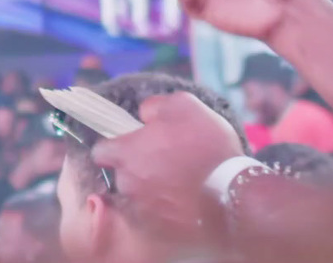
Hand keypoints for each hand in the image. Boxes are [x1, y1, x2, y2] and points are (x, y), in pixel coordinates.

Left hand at [90, 93, 240, 240]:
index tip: (130, 143)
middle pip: (121, 173)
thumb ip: (155, 106)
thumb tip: (143, 114)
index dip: (113, 145)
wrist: (233, 193)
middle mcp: (127, 182)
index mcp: (126, 152)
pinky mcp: (159, 227)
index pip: (100, 151)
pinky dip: (163, 206)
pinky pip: (154, 213)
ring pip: (137, 194)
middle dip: (135, 167)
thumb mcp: (184, 105)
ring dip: (149, 187)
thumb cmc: (206, 145)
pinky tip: (181, 198)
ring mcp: (142, 207)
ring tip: (175, 181)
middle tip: (161, 161)